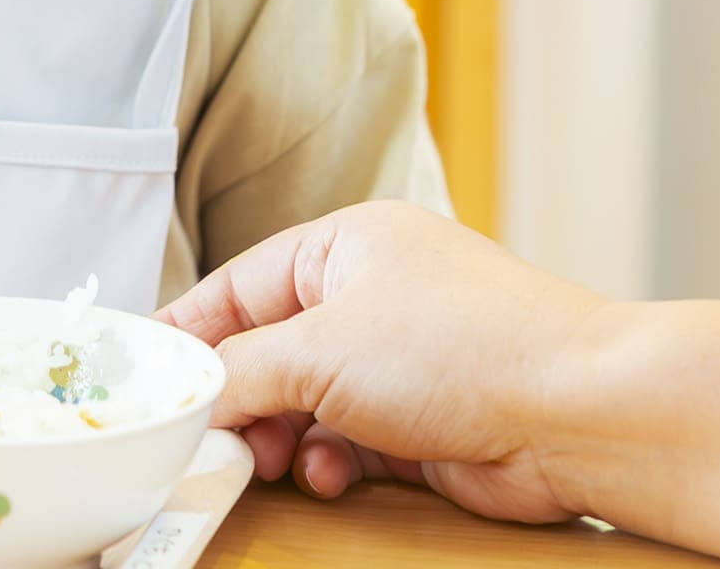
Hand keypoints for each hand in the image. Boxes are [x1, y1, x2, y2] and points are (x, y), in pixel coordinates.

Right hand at [159, 201, 606, 524]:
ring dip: (283, 435)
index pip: (238, 284)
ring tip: (273, 460)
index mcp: (344, 245)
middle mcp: (373, 294)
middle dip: (238, 398)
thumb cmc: (464, 347)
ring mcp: (402, 359)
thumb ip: (240, 371)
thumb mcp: (322, 348)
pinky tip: (329, 473)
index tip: (142, 374)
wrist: (577, 413)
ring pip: (305, 402)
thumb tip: (189, 395)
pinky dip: (328, 460)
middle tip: (205, 437)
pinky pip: (346, 440)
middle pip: (269, 349)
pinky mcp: (423, 420)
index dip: (187, 332)